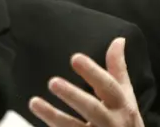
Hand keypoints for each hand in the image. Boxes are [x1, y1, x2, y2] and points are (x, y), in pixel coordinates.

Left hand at [28, 37, 143, 126]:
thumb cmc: (125, 119)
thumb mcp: (125, 95)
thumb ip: (118, 69)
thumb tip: (118, 40)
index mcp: (122, 105)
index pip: (108, 86)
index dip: (93, 73)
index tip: (75, 58)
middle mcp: (111, 122)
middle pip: (92, 109)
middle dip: (73, 95)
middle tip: (53, 82)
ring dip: (53, 116)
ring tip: (34, 102)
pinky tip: (38, 120)